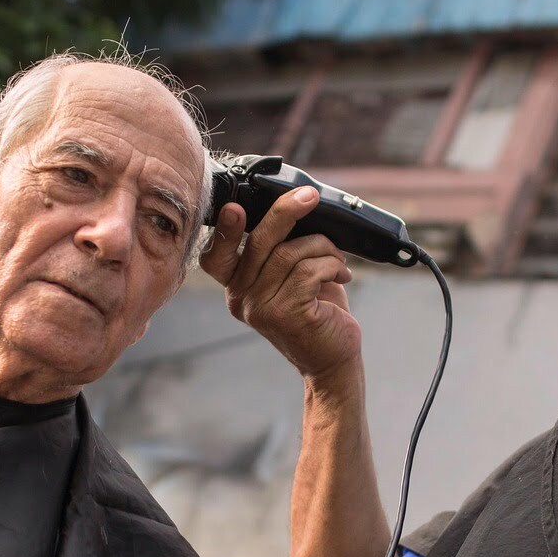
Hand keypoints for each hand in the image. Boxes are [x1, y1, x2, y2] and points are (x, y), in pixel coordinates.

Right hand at [201, 187, 360, 379]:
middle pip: (257, 242)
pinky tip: (342, 276)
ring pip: (290, 253)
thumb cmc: (317, 312)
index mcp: (237, 287)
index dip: (224, 230)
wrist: (333, 360)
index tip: (236, 207)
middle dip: (285, 212)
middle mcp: (241, 299)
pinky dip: (331, 266)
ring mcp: (261, 309)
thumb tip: (291, 206)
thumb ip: (281, 249)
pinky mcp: (286, 314)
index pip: (216, 256)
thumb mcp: (291, 277)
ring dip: (322, 248)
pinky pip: (309, 270)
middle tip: (310, 196)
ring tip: (338, 260)